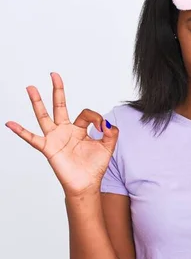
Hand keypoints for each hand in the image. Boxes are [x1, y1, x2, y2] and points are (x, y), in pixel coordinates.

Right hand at [5, 72, 118, 196]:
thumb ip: (111, 132)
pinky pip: (32, 138)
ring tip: (30, 87)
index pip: (86, 113)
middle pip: (59, 105)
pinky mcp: (48, 148)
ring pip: (44, 116)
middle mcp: (66, 130)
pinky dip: (21, 131)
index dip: (96, 117)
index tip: (102, 127)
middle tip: (53, 74)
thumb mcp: (108, 146)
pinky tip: (10, 123)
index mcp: (80, 129)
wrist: (86, 184)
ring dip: (37, 102)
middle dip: (57, 90)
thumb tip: (106, 122)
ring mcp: (55, 138)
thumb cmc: (95, 166)